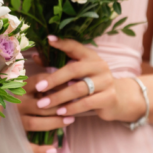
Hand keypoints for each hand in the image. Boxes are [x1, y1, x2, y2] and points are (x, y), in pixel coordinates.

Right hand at [17, 73, 74, 152]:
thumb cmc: (20, 96)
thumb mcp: (29, 86)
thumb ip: (45, 84)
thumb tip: (71, 83)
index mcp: (19, 89)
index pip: (39, 82)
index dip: (58, 84)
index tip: (72, 87)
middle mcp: (15, 104)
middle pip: (39, 105)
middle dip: (59, 107)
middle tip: (74, 107)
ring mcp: (14, 121)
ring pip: (34, 123)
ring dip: (54, 123)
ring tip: (70, 120)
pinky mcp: (13, 136)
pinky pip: (26, 145)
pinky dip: (39, 150)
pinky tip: (53, 149)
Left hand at [27, 37, 144, 122]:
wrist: (116, 100)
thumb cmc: (90, 84)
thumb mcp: (77, 74)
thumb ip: (57, 65)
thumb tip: (36, 57)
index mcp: (90, 56)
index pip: (75, 46)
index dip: (63, 43)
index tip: (48, 39)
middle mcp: (100, 66)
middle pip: (74, 70)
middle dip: (54, 79)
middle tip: (38, 87)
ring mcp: (106, 81)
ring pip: (78, 88)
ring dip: (59, 97)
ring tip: (43, 104)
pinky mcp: (109, 97)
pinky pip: (86, 103)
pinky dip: (71, 108)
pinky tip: (60, 112)